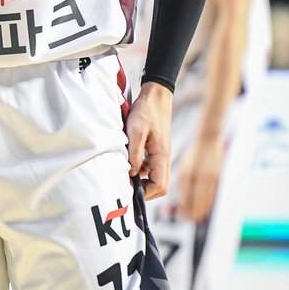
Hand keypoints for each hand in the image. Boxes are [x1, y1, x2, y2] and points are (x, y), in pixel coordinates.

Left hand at [125, 81, 171, 199]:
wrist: (155, 97)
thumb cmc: (145, 111)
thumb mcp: (136, 131)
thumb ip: (134, 153)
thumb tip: (131, 173)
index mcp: (162, 155)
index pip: (159, 185)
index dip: (145, 193)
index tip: (130, 191)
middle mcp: (164, 157)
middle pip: (160, 186)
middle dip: (146, 191)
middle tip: (128, 190)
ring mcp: (161, 154)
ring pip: (155, 177)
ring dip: (142, 181)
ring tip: (125, 176)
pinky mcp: (156, 149)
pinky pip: (150, 167)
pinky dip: (140, 170)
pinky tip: (128, 163)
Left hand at [178, 134, 224, 222]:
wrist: (208, 139)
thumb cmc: (193, 153)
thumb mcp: (184, 165)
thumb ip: (183, 181)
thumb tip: (183, 199)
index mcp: (187, 174)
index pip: (186, 198)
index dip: (184, 209)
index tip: (181, 214)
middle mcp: (199, 177)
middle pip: (197, 203)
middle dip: (193, 213)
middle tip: (190, 218)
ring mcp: (210, 178)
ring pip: (207, 201)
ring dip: (202, 210)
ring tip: (198, 216)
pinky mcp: (218, 177)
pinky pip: (214, 195)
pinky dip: (209, 202)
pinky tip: (206, 206)